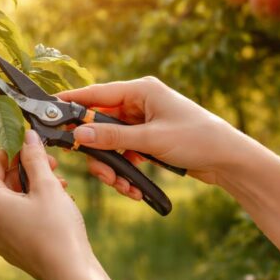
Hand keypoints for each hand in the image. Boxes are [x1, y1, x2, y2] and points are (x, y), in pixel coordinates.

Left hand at [0, 130, 94, 279]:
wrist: (69, 273)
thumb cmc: (56, 229)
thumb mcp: (46, 185)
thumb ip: (33, 157)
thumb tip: (27, 136)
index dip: (15, 150)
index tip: (35, 147)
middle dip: (26, 169)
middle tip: (53, 165)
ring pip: (8, 199)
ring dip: (31, 187)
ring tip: (59, 185)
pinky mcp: (5, 246)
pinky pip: (12, 216)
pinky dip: (29, 206)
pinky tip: (53, 204)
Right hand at [58, 77, 242, 196]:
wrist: (230, 160)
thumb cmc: (198, 139)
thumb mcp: (151, 139)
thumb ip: (113, 136)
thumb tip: (79, 133)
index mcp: (141, 91)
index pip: (96, 93)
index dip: (72, 103)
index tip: (49, 110)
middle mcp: (139, 103)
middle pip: (100, 123)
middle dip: (98, 151)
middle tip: (100, 171)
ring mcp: (143, 123)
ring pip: (111, 143)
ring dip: (113, 166)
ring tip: (122, 186)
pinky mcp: (148, 141)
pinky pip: (124, 153)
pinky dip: (125, 171)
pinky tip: (133, 188)